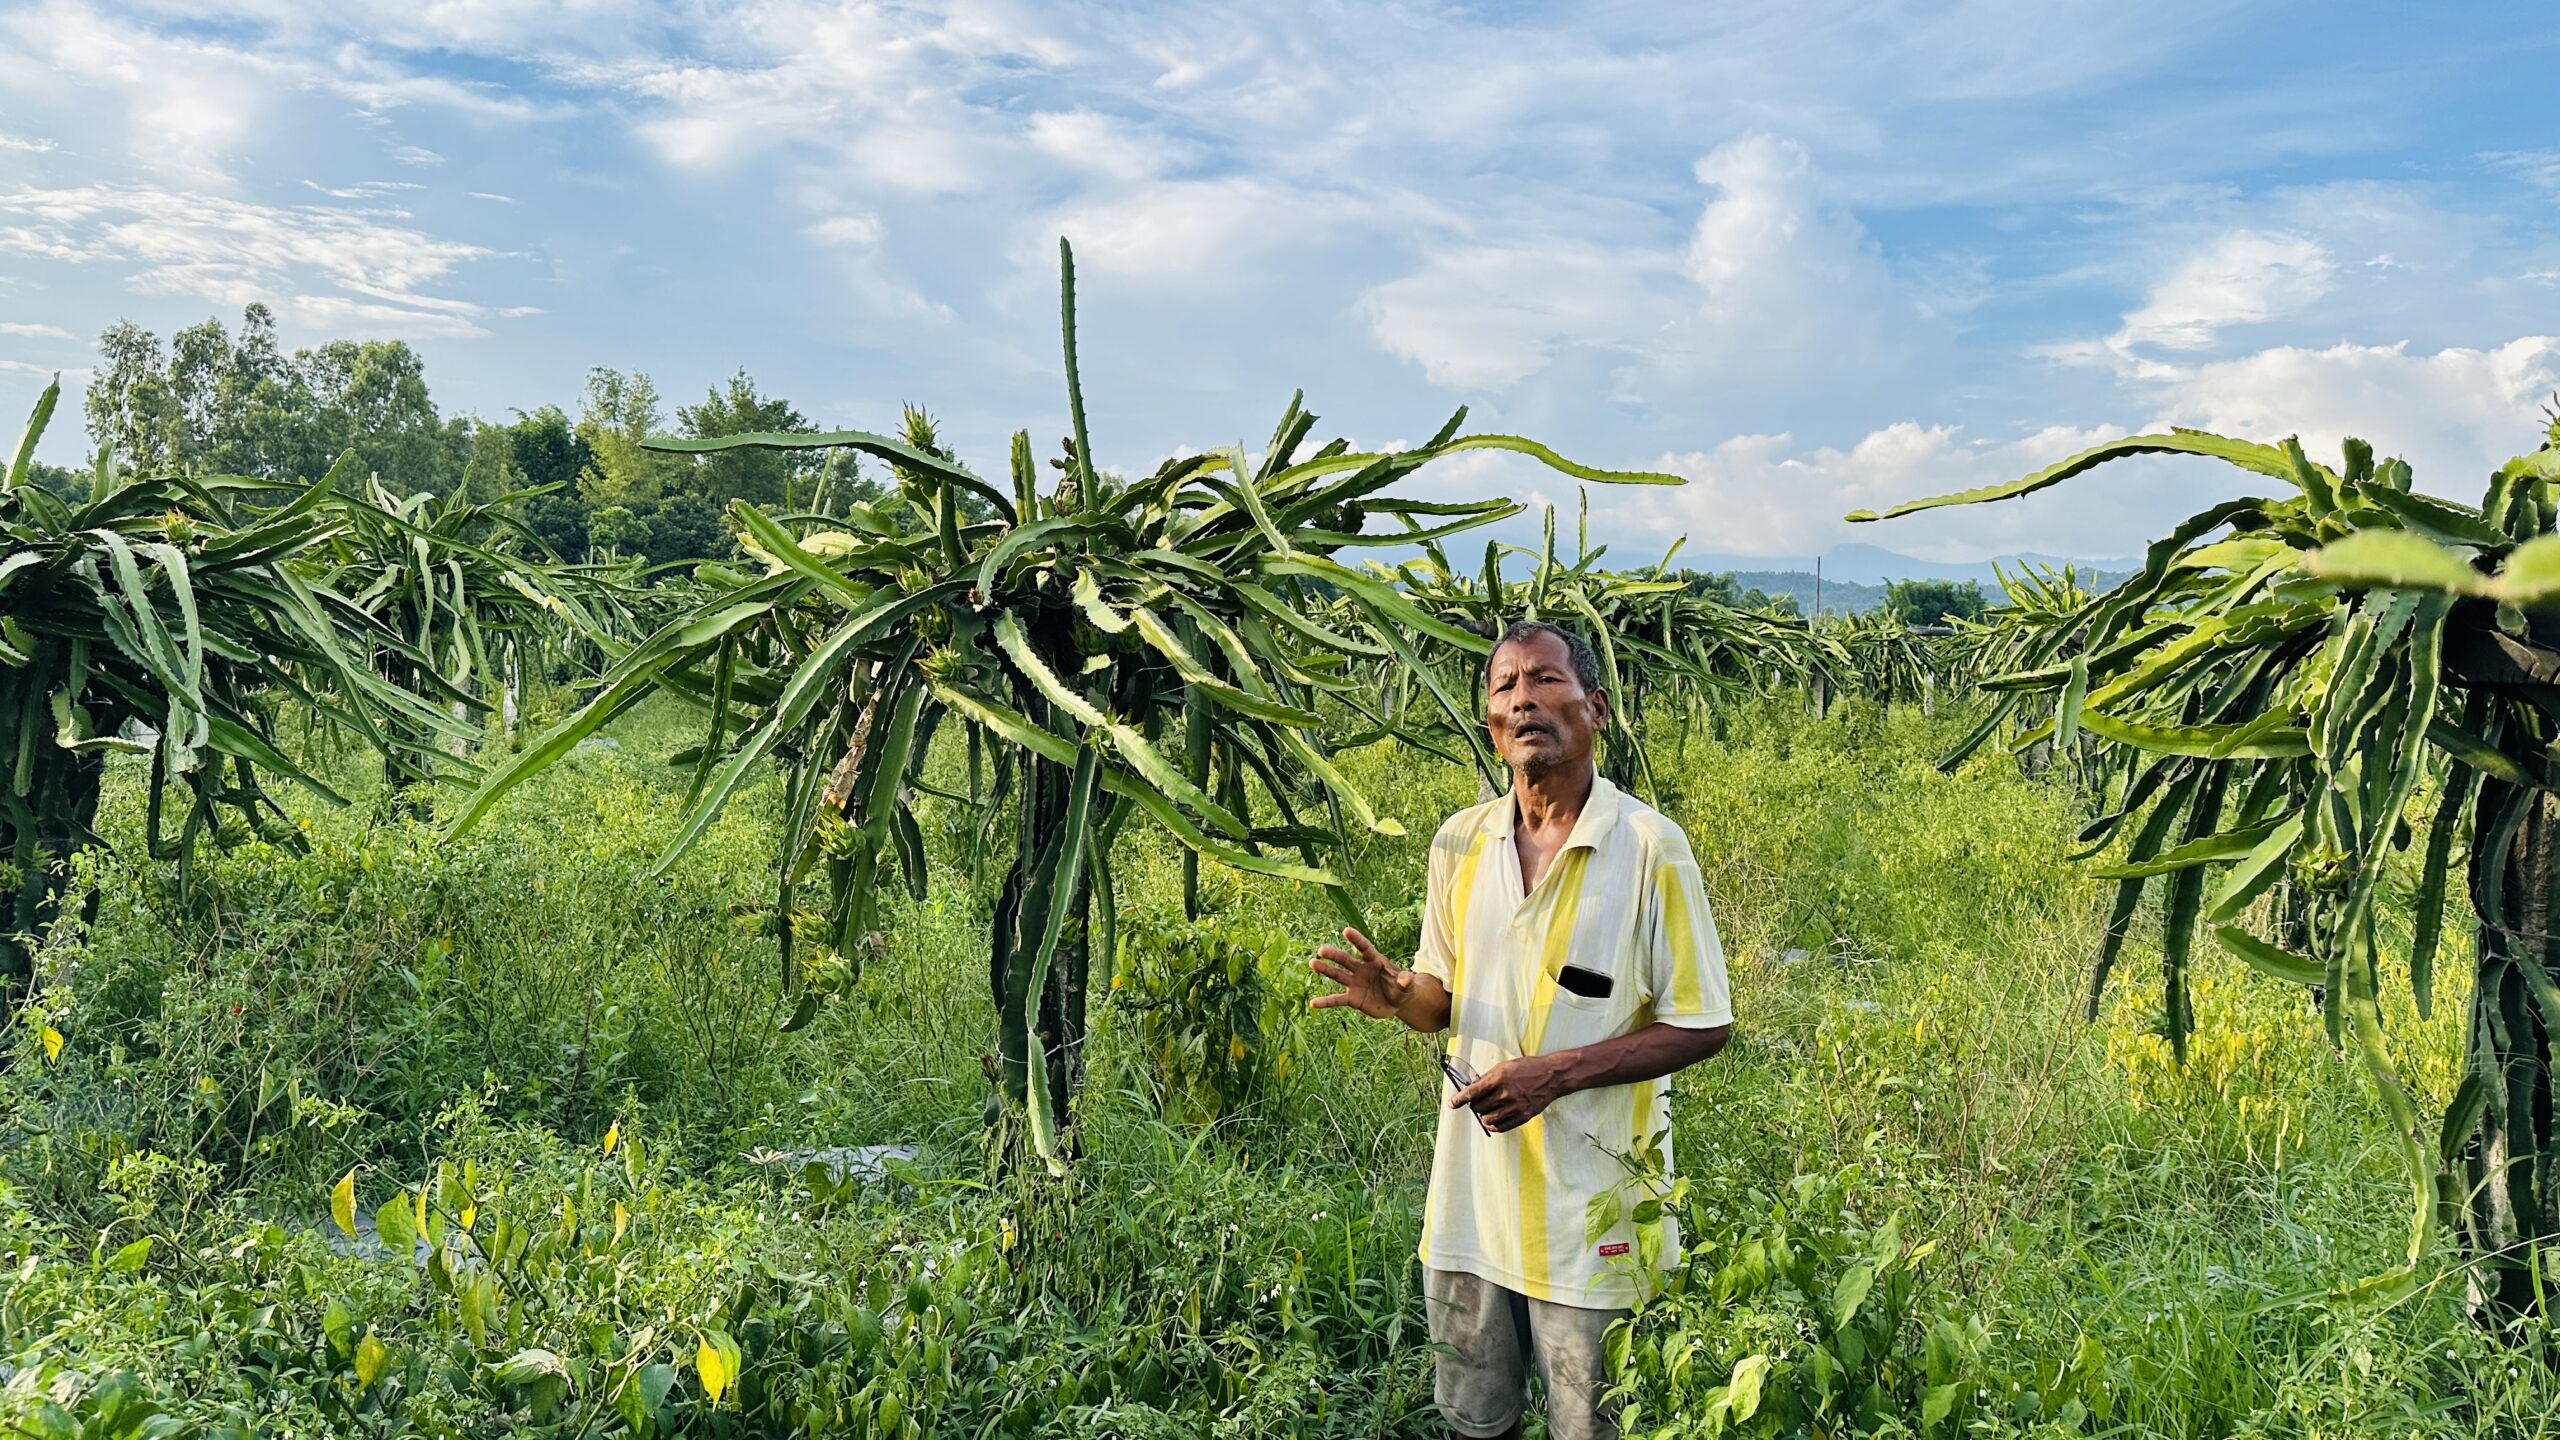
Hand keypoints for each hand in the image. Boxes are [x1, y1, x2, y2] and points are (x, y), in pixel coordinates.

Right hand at [1308, 927, 1409, 1021]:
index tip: (1346, 930)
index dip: (1356, 939)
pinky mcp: (1352, 998)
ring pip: (1338, 975)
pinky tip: (1313, 1003)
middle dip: (1334, 955)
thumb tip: (1407, 977)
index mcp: (1375, 961)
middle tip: (1321, 950)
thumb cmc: (1402, 989)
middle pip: (1346, 960)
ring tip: (1312, 963)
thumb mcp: (1407, 987)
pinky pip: (1337, 1000)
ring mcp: (1355, 983)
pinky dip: (1326, 1002)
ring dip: (1325, 970)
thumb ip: (1405, 982)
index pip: (1365, 948)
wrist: (1397, 1003)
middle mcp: (1361, 969)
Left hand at [1452, 1055, 1567, 1132]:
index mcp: (1499, 1078)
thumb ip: (1488, 1077)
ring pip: (1487, 1119)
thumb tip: (1472, 1087)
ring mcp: (1515, 1106)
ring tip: (1487, 1110)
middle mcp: (1505, 1093)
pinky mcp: (1523, 1116)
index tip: (1452, 1104)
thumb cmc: (1528, 1068)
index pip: (1473, 1092)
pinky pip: (1501, 1127)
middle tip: (1478, 1102)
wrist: (1552, 1076)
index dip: (1459, 1099)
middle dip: (1475, 1105)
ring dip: (1483, 1116)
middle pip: (1478, 1107)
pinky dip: (1493, 1126)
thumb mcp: (1505, 1066)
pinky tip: (1493, 1120)